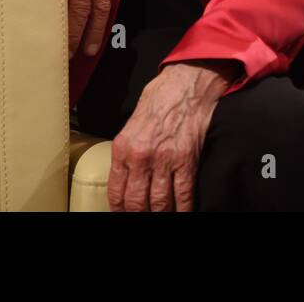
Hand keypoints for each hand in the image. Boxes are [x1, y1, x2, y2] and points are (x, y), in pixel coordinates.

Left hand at [108, 60, 239, 211]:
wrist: (185, 84)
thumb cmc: (159, 100)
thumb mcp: (130, 125)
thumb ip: (127, 153)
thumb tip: (126, 179)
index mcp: (123, 148)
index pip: (117, 192)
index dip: (120, 210)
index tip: (124, 215)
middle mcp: (141, 157)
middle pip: (137, 202)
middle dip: (139, 215)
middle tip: (142, 218)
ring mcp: (165, 160)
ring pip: (160, 203)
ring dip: (160, 214)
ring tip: (160, 216)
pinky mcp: (186, 160)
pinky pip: (184, 194)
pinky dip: (183, 209)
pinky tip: (181, 213)